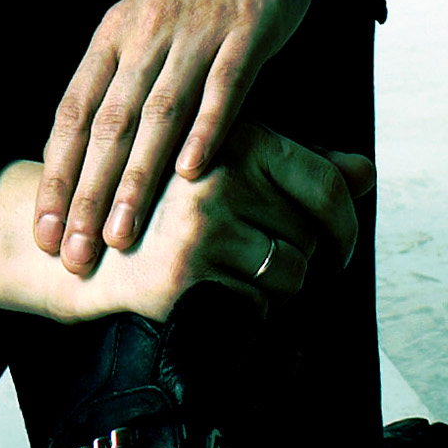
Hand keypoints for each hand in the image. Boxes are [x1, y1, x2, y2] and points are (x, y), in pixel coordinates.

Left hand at [33, 0, 314, 273]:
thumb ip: (118, 81)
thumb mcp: (143, 26)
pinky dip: (206, 130)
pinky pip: (224, 88)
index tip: (47, 229)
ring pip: (157, 114)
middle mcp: (144, 34)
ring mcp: (195, 33)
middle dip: (88, 194)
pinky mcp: (247, 31)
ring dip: (137, 179)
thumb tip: (85, 151)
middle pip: (108, 124)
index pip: (74, 113)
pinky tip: (191, 174)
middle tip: (76, 253)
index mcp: (112, 35)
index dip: (58, 174)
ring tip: (122, 235)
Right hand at [70, 118, 371, 324]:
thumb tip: (365, 173)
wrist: (81, 245)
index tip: (339, 247)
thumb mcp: (230, 167)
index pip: (327, 183)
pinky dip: (248, 309)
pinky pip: (259, 305)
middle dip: (302, 258)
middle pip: (313, 234)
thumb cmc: (167, 207)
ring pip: (292, 272)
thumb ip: (300, 167)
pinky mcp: (187, 271)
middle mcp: (219, 174)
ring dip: (278, 287)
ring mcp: (201, 224)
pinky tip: (213, 291)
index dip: (346, 224)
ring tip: (237, 274)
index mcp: (235, 138)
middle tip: (264, 260)